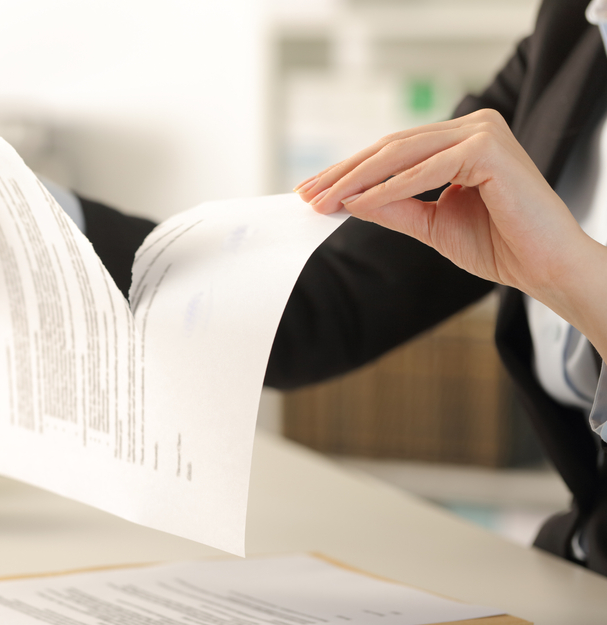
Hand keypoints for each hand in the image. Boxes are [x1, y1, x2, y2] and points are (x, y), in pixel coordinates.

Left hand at [295, 109, 606, 356]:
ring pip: (402, 154)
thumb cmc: (499, 245)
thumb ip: (393, 207)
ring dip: (358, 179)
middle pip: (391, 148)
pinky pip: (427, 169)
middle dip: (344, 174)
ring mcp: (482, 133)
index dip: (348, 172)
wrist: (545, 268)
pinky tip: (360, 203)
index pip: (392, 152)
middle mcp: (472, 128)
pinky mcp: (489, 149)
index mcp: (459, 140)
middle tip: (307, 195)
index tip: (312, 192)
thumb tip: (349, 199)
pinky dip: (391, 187)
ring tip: (325, 200)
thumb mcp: (431, 225)